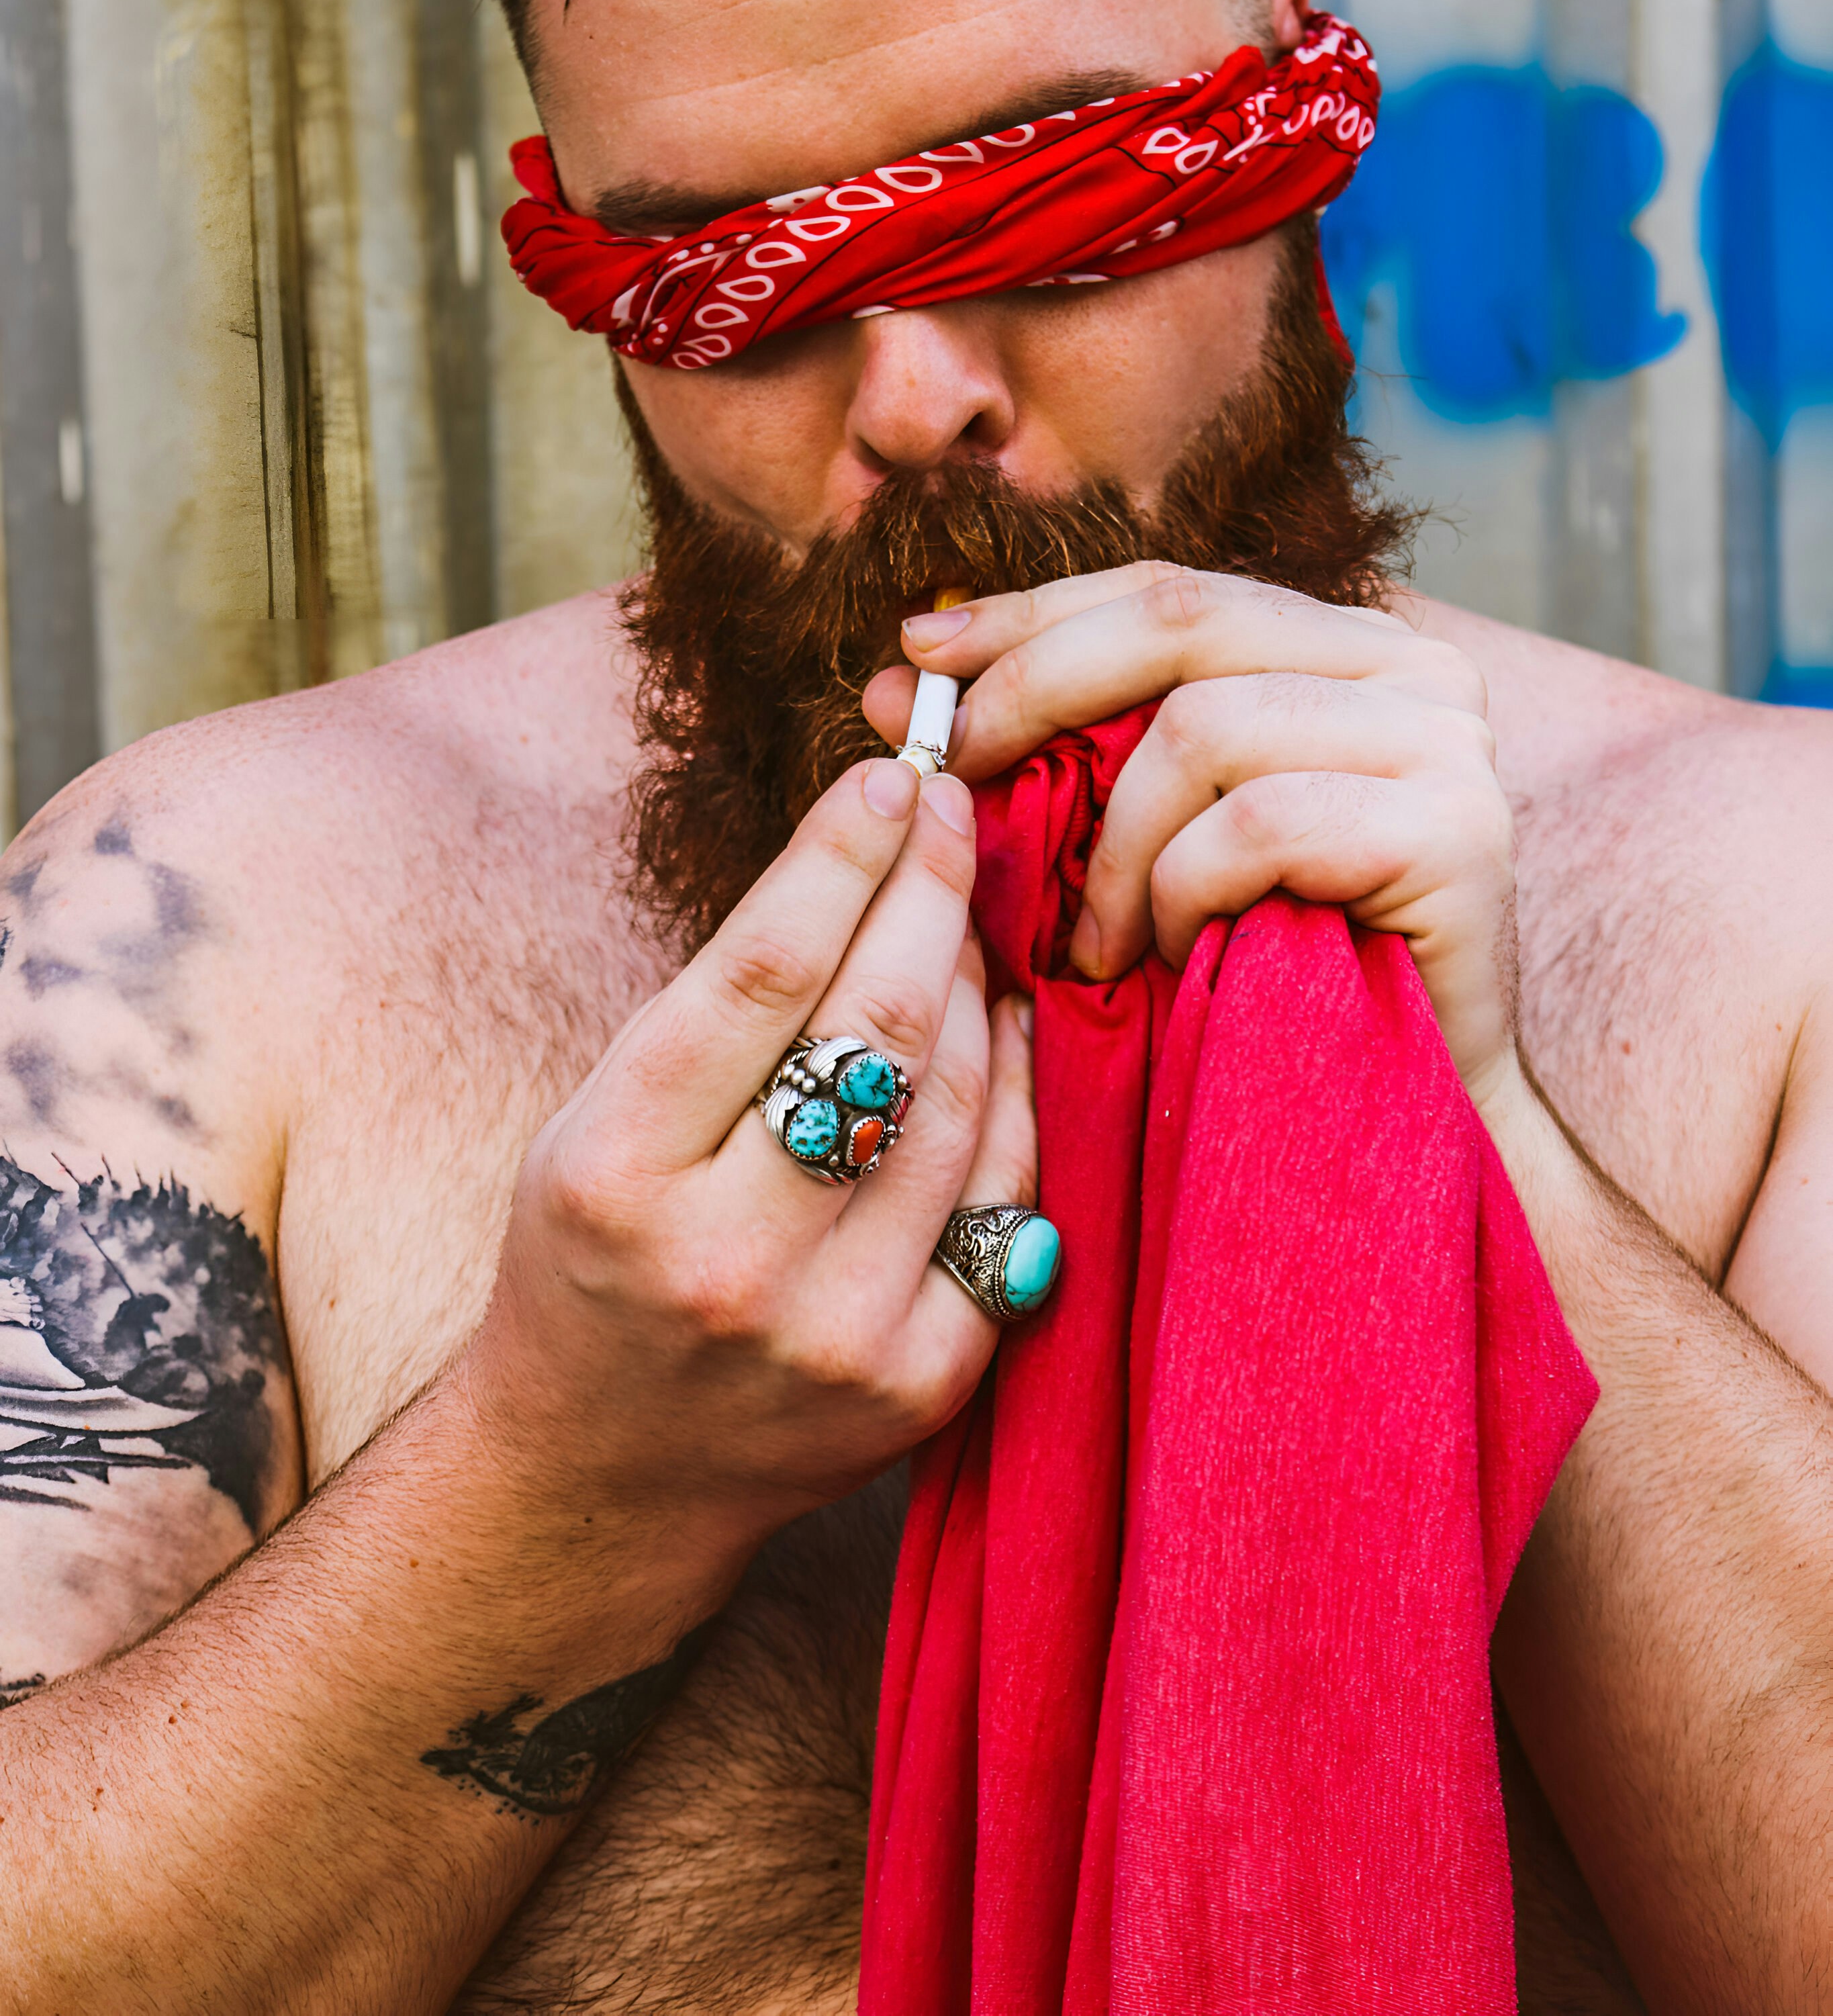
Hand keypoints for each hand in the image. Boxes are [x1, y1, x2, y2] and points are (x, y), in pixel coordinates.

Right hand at [461, 758, 1034, 1607]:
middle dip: (932, 889)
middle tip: (955, 815)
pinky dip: (1015, 1092)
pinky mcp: (921, 1382)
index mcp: (615, 1169)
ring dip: (975, 983)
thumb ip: (722, 1006)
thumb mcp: (597, 1117)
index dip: (846, 851)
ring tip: (962, 921)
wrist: (604, 1470)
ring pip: (959, 1099)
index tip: (896, 777)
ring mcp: (835, 1331)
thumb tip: (868, 850)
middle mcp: (726, 1256)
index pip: (763, 966)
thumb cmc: (598, 1253)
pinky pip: (1008, 1197)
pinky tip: (1000, 1029)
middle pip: (881, 1022)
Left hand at [864, 565, 1518, 1113]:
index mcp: (1344, 646)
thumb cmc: (1254, 976)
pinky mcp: (1457, 829)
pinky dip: (1183, 892)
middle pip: (1179, 625)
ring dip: (1117, 846)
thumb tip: (897, 671)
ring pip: (1204, 729)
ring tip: (1098, 941)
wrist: (1394, 1124)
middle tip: (953, 773)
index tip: (916, 653)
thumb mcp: (1145, 834)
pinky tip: (1172, 955)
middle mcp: (1414, 668)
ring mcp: (1448, 742)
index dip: (1034, 614)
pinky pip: (1256, 824)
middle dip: (1035, 691)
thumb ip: (1052, 742)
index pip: (1167, 593)